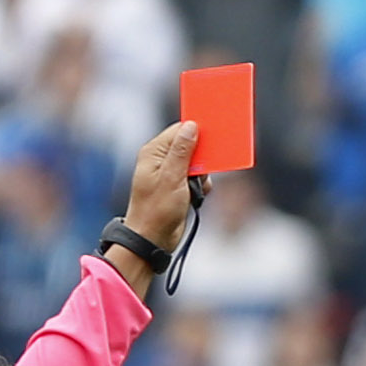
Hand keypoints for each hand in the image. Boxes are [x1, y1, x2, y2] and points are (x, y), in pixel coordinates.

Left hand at [123, 118, 203, 250]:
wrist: (153, 239)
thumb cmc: (156, 210)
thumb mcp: (172, 177)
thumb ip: (182, 151)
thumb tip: (191, 127)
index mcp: (154, 153)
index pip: (179, 130)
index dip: (196, 131)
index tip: (213, 135)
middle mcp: (160, 160)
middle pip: (189, 145)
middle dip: (202, 158)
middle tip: (204, 171)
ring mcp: (169, 173)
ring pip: (195, 163)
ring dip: (202, 175)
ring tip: (197, 189)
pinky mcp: (177, 186)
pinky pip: (195, 178)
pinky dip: (200, 185)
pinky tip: (197, 195)